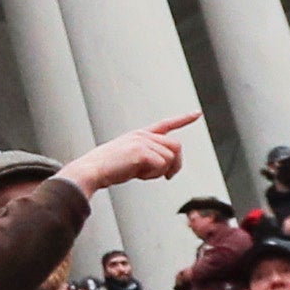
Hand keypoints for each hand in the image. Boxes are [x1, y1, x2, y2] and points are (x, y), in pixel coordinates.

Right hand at [62, 114, 199, 196]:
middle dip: (176, 164)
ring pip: (170, 158)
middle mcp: (143, 135)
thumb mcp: (131, 159)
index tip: (197, 113)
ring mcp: (142, 142)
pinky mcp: (142, 151)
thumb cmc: (109, 168)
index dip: (183, 119)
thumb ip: (150, 157)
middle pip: (176, 146)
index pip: (166, 124)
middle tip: (168, 177)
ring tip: (141, 173)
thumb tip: (168, 167)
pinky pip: (161, 166)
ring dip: (160, 172)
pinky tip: (137, 174)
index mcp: (140, 134)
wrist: (92, 170)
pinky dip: (153, 175)